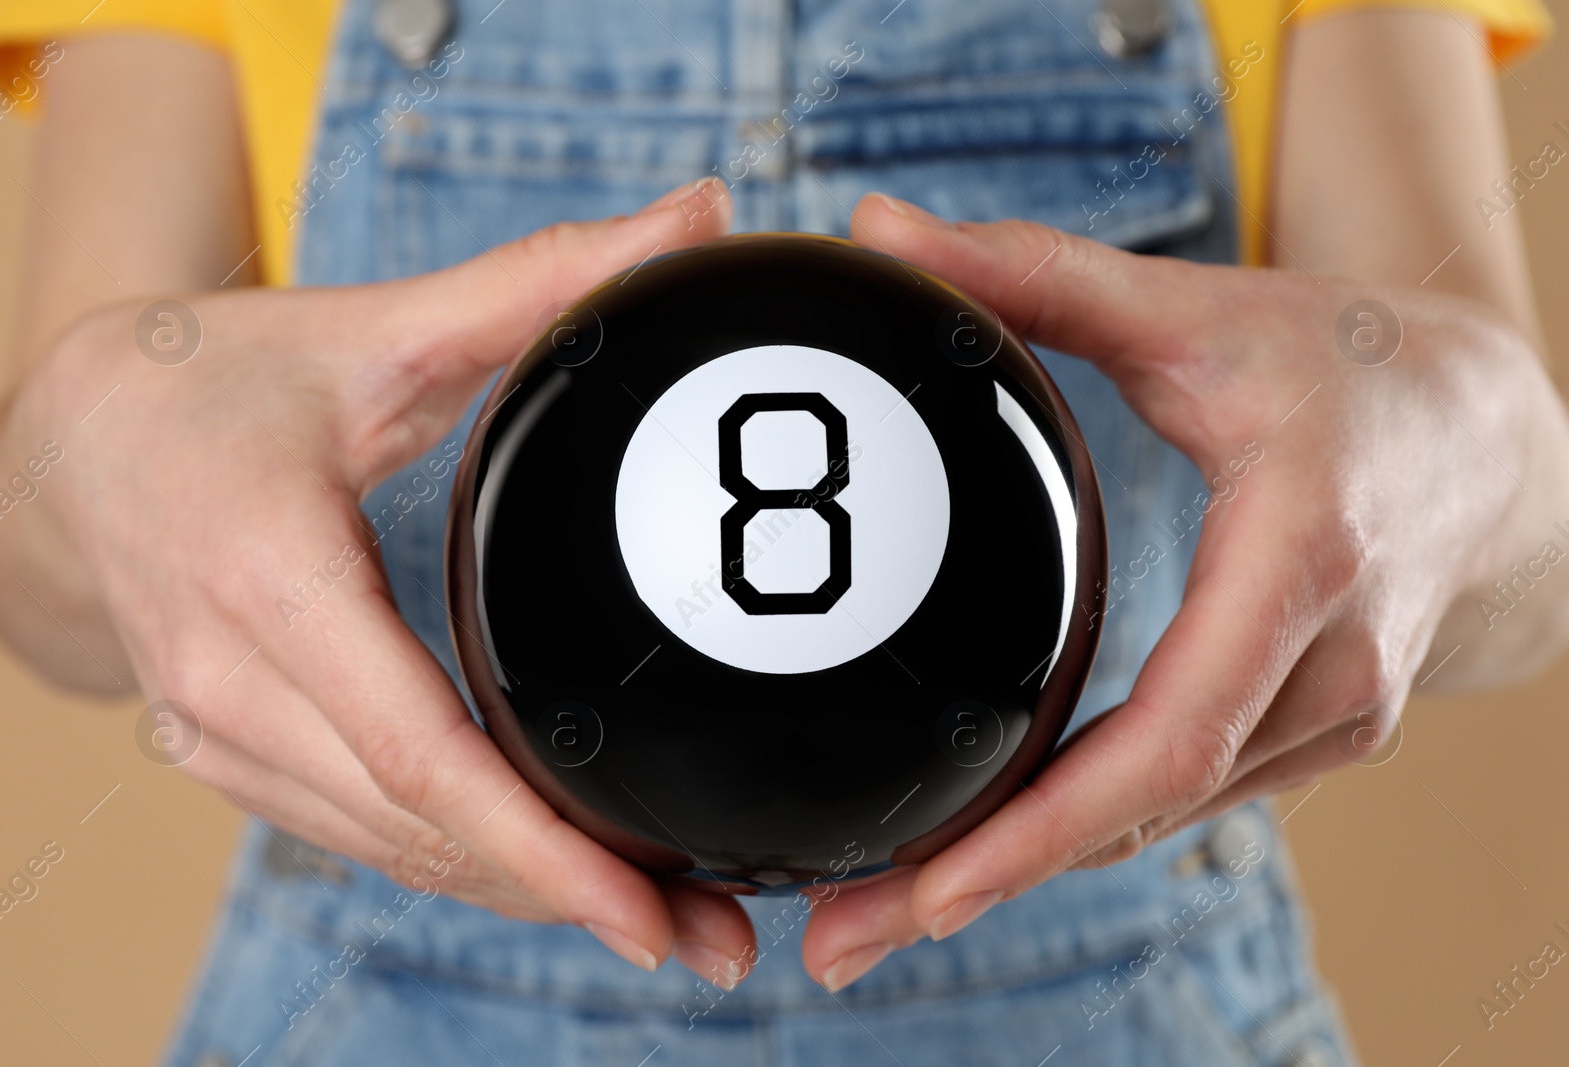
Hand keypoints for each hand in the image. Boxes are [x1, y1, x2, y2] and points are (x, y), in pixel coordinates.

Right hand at [0, 178, 759, 982]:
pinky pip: (362, 829)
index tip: (646, 912)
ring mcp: (221, 735)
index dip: (536, 846)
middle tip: (717, 941)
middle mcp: (232, 684)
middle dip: (569, 895)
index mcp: (266, 580)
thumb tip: (702, 216)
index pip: (417, 751)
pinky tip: (552, 875)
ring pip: (394, 849)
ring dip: (526, 894)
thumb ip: (539, 279)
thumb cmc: (212, 382)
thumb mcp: (371, 324)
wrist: (67, 446)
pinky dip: (462, 859)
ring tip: (667, 924)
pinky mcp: (232, 752)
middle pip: (422, 827)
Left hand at [800, 192, 1568, 989]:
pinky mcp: (1309, 733)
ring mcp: (1329, 718)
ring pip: (1152, 824)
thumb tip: (877, 234)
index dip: (1047, 824)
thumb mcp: (1196, 309)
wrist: (1491, 438)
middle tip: (839, 943)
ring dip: (1018, 872)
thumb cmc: (1347, 369)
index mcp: (1300, 564)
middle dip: (986, 885)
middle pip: (1140, 814)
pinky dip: (1075, 830)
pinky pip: (1176, 796)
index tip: (926, 886)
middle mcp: (1326, 669)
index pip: (1170, 735)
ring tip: (874, 915)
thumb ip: (1035, 274)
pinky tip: (980, 847)